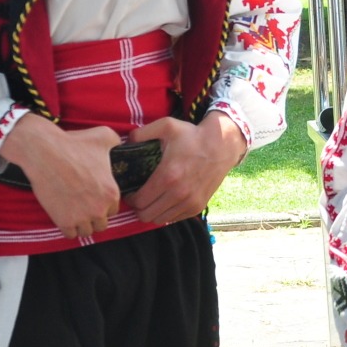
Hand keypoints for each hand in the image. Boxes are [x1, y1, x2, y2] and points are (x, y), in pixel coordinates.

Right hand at [2, 114, 120, 239]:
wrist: (44, 151)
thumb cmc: (74, 143)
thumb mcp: (103, 136)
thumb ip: (116, 142)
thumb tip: (121, 143)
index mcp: (112, 193)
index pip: (113, 210)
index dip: (104, 205)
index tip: (94, 198)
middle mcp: (99, 208)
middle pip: (101, 224)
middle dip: (94, 217)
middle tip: (83, 206)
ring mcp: (82, 217)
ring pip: (86, 231)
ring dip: (81, 224)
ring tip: (74, 212)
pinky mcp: (64, 221)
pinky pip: (71, 235)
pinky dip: (68, 228)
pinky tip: (64, 216)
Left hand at [126, 114, 246, 225]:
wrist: (222, 145)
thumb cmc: (192, 135)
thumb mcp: (166, 126)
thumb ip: (141, 133)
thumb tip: (125, 142)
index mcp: (168, 176)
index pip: (139, 201)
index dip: (129, 198)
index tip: (129, 191)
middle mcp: (179, 194)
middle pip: (146, 215)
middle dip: (138, 207)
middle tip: (138, 196)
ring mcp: (190, 202)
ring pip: (160, 220)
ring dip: (152, 212)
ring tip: (151, 200)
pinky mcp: (198, 207)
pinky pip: (174, 219)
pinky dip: (166, 213)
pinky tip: (165, 201)